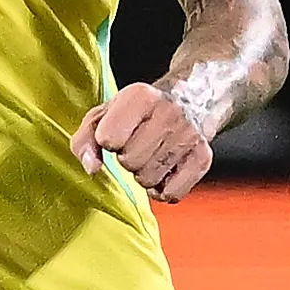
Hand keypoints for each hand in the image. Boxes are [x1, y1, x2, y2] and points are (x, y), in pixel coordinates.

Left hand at [71, 82, 213, 199]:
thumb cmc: (139, 111)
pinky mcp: (203, 157)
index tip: (119, 132)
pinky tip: (164, 171)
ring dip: (143, 174)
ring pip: (148, 180)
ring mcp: (189, 136)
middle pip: (129, 162)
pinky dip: (163, 190)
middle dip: (127, 159)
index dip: (108, 140)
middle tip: (136, 146)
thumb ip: (85, 140)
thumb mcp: (105, 114)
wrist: (190, 99)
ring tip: (151, 155)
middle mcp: (169, 113)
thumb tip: (91, 168)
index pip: (108, 139)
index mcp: (140, 96)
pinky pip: (171, 193)